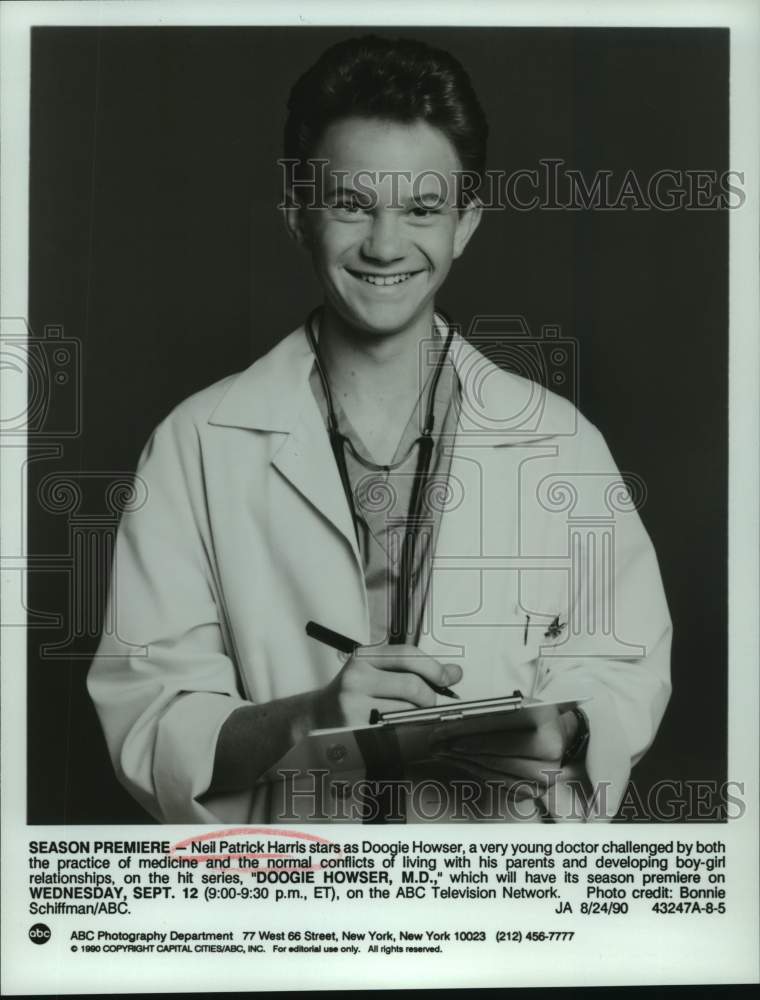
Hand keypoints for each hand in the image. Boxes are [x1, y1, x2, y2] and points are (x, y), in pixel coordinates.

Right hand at [316, 644, 461, 728]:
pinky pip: (394, 730)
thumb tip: (454, 672)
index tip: (448, 678)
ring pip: (406, 710)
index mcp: (363, 657)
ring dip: (416, 716)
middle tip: (430, 704)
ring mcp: (353, 704)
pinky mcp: (355, 729)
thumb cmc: (354, 693)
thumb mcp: (376, 672)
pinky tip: (398, 729)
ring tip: (409, 717)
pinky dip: (404, 730)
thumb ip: (413, 669)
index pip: (407, 655)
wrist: (317, 717)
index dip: (433, 667)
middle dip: (429, 697)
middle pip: (411, 685)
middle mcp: (356, 677)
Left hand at [430, 708, 577, 797]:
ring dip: (460, 760)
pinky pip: (494, 780)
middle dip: (458, 746)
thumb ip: (496, 710)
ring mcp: (541, 778)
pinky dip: (472, 770)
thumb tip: (458, 718)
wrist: (559, 736)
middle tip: (435, 739)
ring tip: (440, 749)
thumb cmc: (537, 716)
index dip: (468, 730)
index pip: (499, 730)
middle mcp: (549, 757)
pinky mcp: (529, 791)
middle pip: (492, 752)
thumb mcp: (520, 703)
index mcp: (548, 728)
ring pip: (490, 769)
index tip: (444, 729)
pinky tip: (456, 761)